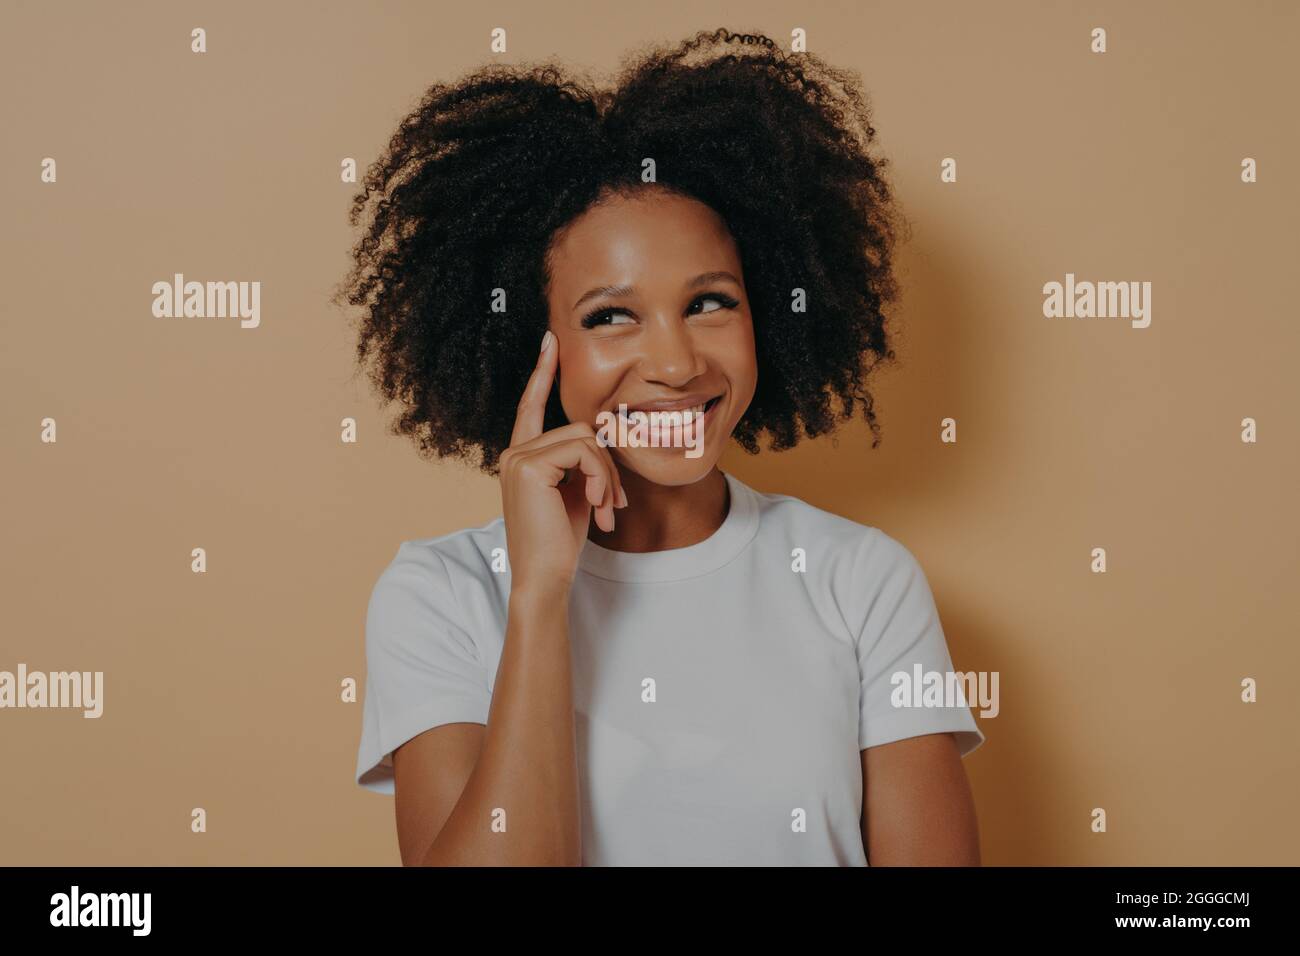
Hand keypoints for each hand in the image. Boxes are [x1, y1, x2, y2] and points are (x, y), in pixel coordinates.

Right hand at [498, 330, 627, 594]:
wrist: (545, 577)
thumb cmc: (561, 543)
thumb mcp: (576, 493)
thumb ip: (583, 462)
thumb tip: (603, 433)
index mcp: (522, 456)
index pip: (531, 406)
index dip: (541, 373)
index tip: (551, 342)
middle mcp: (513, 452)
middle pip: (579, 429)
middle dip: (608, 466)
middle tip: (615, 504)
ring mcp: (517, 457)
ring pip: (585, 440)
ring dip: (608, 476)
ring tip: (607, 510)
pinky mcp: (529, 466)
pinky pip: (584, 453)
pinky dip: (601, 479)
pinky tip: (596, 508)